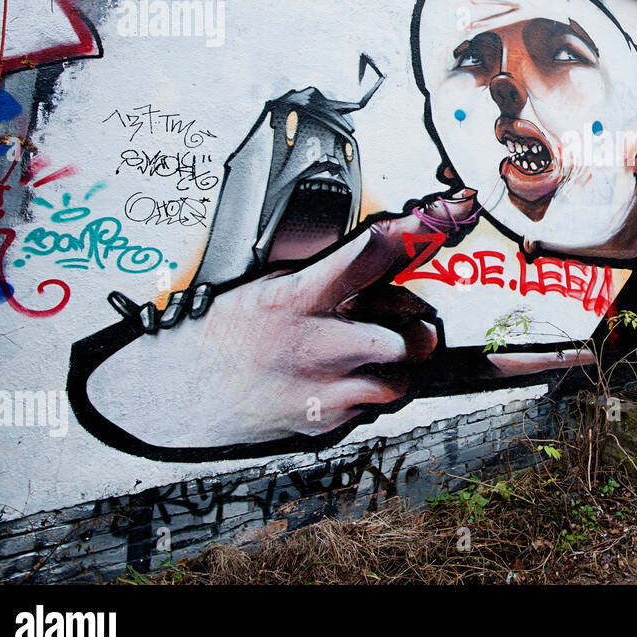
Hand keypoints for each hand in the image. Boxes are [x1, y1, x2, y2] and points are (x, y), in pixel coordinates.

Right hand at [85, 190, 477, 449]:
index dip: (418, 231)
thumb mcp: (272, 282)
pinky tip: (339, 381)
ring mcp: (321, 389)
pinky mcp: (323, 423)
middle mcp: (316, 344)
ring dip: (396, 367)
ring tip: (361, 356)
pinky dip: (369, 393)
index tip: (455, 213)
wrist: (180, 391)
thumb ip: (330, 274)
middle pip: (410, 337)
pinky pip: (375, 408)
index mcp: (300, 296)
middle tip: (400, 325)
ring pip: (400, 379)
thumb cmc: (233, 328)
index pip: (371, 254)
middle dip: (416, 330)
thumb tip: (392, 251)